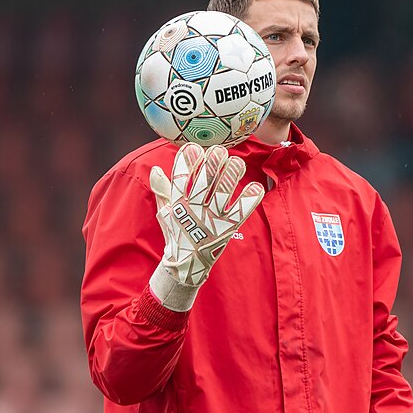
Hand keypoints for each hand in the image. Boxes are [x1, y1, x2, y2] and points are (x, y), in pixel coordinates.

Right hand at [148, 143, 263, 309]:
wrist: (186, 265)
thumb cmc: (176, 233)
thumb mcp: (165, 213)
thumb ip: (162, 190)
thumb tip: (156, 169)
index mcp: (178, 205)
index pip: (180, 180)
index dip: (185, 163)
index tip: (192, 147)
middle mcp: (194, 211)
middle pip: (203, 184)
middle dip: (211, 165)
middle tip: (219, 150)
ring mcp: (211, 220)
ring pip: (222, 195)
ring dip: (230, 177)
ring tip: (237, 162)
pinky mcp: (227, 229)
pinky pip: (240, 213)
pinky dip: (248, 201)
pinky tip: (256, 188)